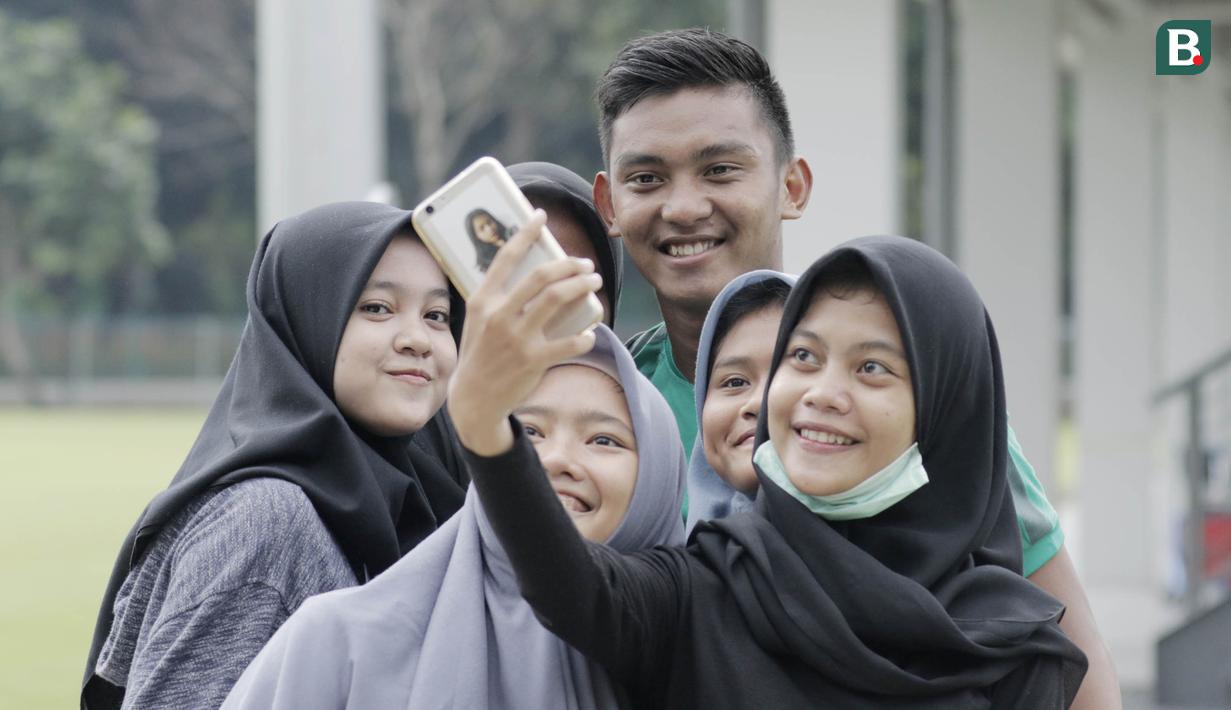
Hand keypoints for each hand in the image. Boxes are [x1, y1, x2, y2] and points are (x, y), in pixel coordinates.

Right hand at [449, 210, 600, 455]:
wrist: (474, 399)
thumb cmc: (480, 353)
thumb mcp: (478, 320)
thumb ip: (499, 297)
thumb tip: (531, 271)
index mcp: (482, 301)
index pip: (506, 257)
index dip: (526, 233)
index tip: (541, 216)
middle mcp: (499, 315)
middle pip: (541, 276)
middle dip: (570, 264)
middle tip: (586, 264)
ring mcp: (517, 338)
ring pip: (559, 299)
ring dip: (583, 285)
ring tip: (594, 282)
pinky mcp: (534, 361)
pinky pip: (570, 341)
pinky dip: (585, 335)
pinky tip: (590, 332)